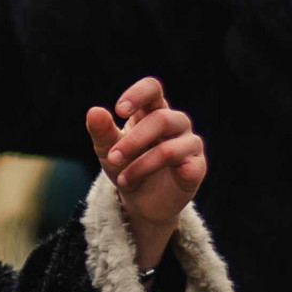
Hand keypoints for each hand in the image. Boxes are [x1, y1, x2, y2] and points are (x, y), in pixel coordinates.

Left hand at [87, 77, 204, 273]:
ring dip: (141, 165)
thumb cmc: (125, 166)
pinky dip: (156, 176)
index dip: (138, 94)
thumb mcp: (107, 150)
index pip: (153, 89)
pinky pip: (186, 166)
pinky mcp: (197, 167)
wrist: (140, 202)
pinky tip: (136, 184)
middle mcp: (176, 123)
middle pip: (161, 119)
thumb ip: (102, 131)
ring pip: (170, 148)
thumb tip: (94, 111)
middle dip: (133, 141)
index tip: (119, 111)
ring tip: (122, 180)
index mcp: (152, 111)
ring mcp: (189, 144)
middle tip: (112, 157)